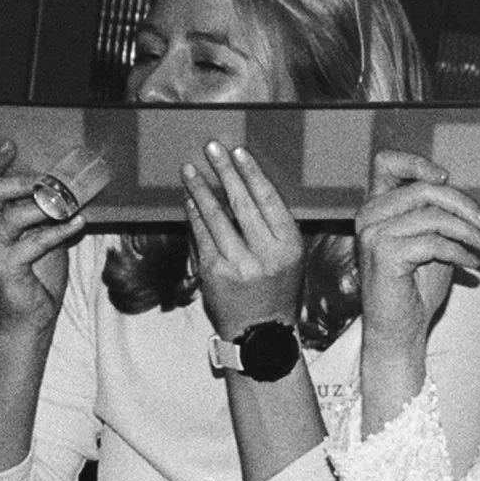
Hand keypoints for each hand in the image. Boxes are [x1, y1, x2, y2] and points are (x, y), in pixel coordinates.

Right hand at [0, 140, 81, 335]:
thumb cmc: (37, 273)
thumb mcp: (41, 234)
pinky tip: (79, 222)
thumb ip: (44, 212)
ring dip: (46, 204)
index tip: (12, 145)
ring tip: (71, 200)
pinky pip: (34, 242)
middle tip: (51, 179)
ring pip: (12, 215)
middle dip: (23, 179)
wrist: (30, 317)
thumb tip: (69, 185)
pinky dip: (59, 230)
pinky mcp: (4, 267)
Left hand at [183, 140, 303, 335]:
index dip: (251, 173)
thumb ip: (273, 226)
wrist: (261, 332)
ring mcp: (238, 264)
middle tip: (212, 148)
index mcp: (289, 245)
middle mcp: (265, 253)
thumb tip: (246, 186)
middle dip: (225, 171)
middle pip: (241, 202)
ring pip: (217, 217)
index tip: (239, 152)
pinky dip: (195, 216)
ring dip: (201, 189)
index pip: (268, 200)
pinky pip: (202, 237)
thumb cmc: (277, 289)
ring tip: (190, 169)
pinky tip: (189, 201)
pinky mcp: (215, 274)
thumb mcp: (290, 257)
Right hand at [355, 150, 479, 357]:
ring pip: (435, 217)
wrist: (400, 330)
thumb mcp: (432, 240)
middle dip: (465, 206)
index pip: (387, 163)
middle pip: (424, 189)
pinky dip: (461, 252)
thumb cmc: (417, 287)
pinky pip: (435, 243)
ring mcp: (374, 234)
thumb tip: (469, 200)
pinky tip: (472, 264)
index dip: (418, 163)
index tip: (447, 178)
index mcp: (377, 206)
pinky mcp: (385, 254)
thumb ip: (440, 214)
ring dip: (470, 233)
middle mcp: (369, 215)